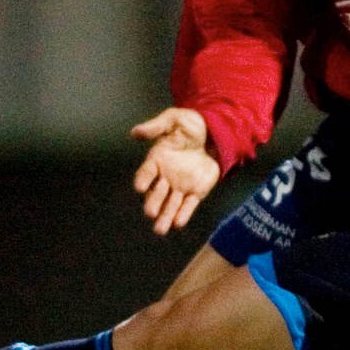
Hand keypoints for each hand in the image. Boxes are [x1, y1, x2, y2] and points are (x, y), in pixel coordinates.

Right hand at [130, 107, 219, 235]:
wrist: (214, 132)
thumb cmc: (190, 124)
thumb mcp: (173, 119)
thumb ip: (155, 127)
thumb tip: (135, 132)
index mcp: (157, 159)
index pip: (147, 171)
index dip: (143, 179)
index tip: (138, 187)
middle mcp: (166, 176)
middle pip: (157, 192)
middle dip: (153, 202)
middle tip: (150, 213)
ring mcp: (180, 185)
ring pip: (171, 204)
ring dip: (165, 216)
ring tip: (160, 230)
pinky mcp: (196, 191)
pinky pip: (188, 205)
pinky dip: (183, 214)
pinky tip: (178, 223)